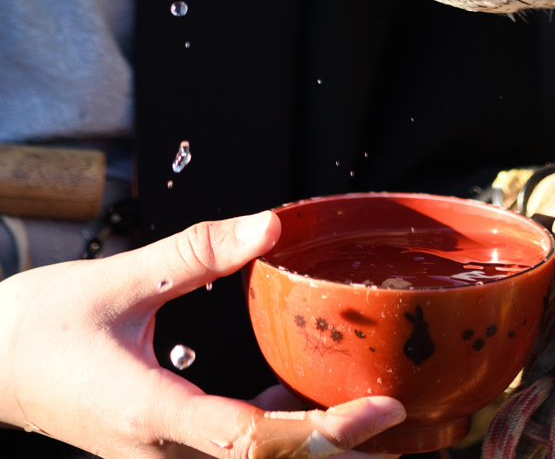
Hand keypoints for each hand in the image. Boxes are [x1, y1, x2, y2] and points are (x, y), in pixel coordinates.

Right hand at [0, 211, 405, 456]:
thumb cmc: (41, 324)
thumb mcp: (121, 279)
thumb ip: (199, 250)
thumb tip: (271, 224)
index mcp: (152, 416)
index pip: (252, 443)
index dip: (322, 435)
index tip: (381, 409)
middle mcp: (163, 453)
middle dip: (339, 453)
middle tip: (407, 424)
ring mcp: (162, 456)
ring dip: (314, 446)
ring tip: (375, 418)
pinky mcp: (162, 444)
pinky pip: (233, 447)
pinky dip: (279, 431)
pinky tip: (307, 402)